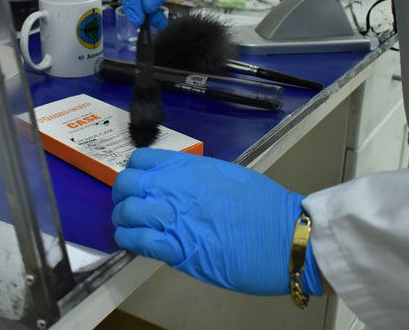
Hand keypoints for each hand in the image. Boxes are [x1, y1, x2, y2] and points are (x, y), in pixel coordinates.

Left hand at [112, 148, 322, 295]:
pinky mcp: (177, 249)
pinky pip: (137, 241)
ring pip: (126, 212)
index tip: (138, 183)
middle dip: (122, 195)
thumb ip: (196, 177)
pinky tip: (133, 243)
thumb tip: (179, 184)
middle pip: (126, 184)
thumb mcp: (227, 175)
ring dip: (123, 221)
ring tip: (129, 227)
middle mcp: (175, 187)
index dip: (134, 172)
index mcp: (188, 167)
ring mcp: (174, 217)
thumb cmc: (265, 207)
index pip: (141, 159)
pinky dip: (129, 241)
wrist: (286, 236)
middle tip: (129, 206)